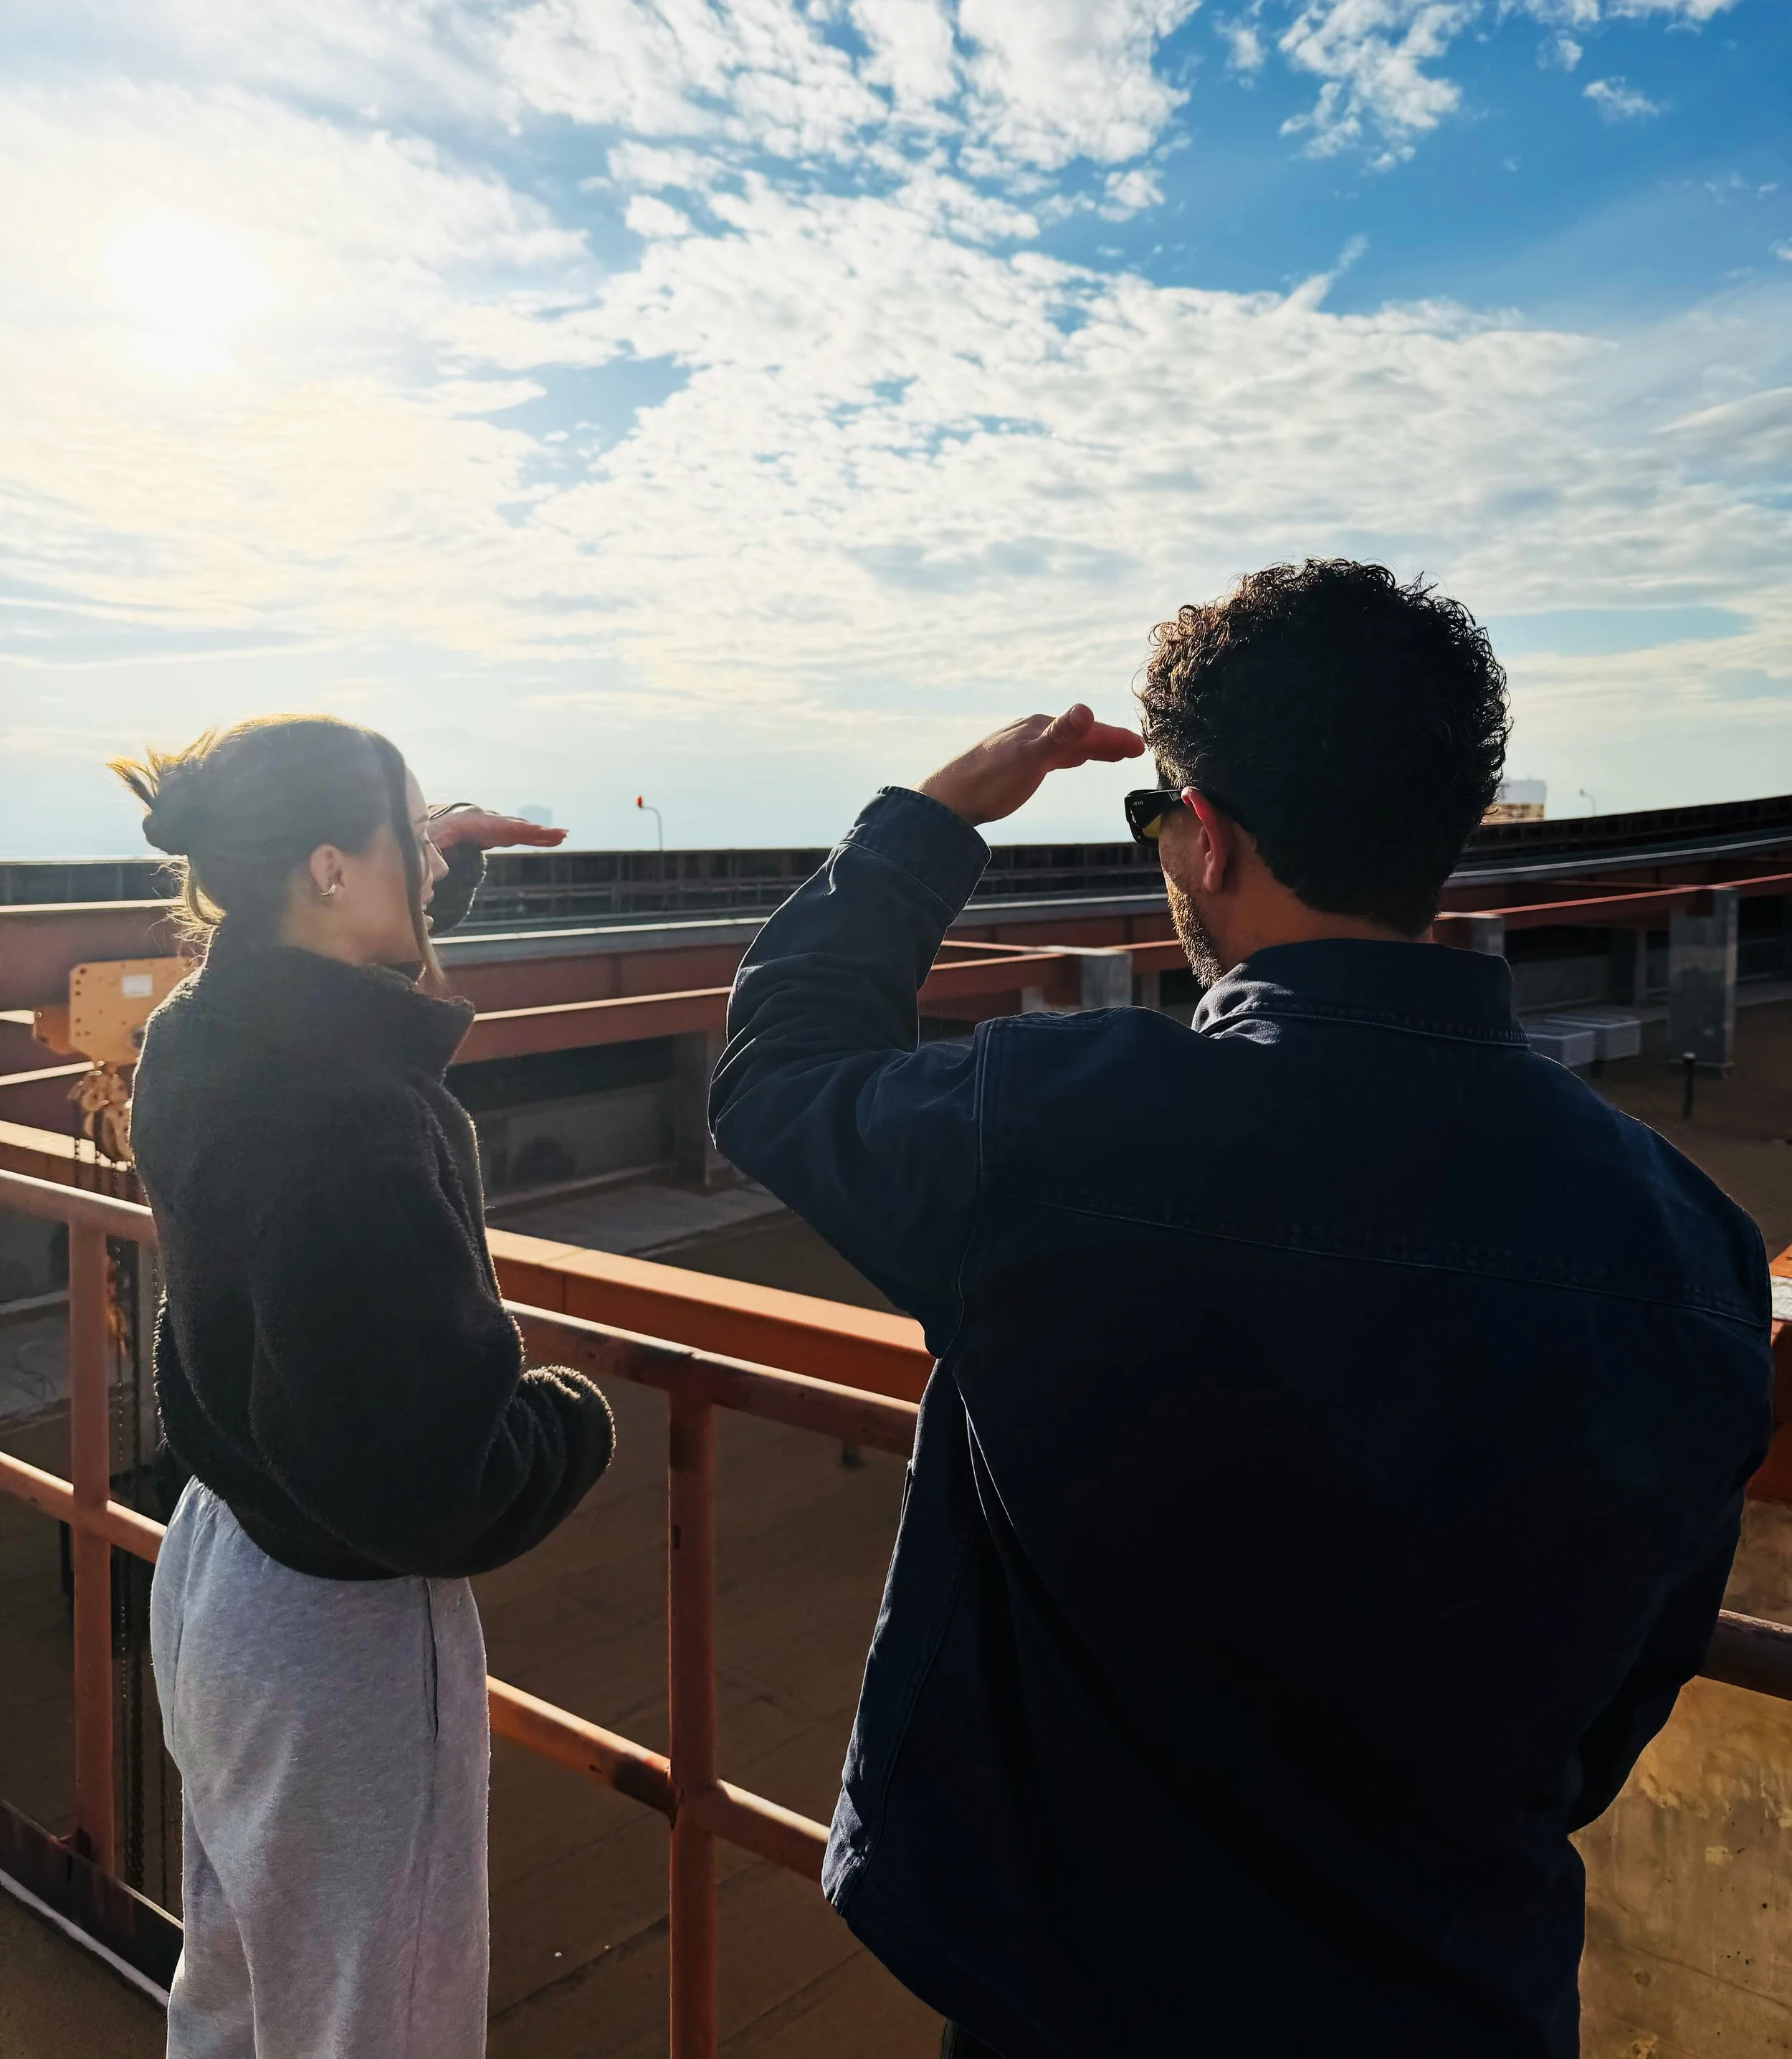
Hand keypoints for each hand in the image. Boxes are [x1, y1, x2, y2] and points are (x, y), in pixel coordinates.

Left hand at [429, 807, 567, 852]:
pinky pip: (518, 834)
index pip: (494, 827)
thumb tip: (439, 872)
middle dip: (534, 830)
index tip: (537, 832)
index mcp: (467, 824)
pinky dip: (534, 836)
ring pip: (518, 829)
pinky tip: (551, 840)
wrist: (428, 826)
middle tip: (559, 834)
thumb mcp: (424, 845)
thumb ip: (431, 856)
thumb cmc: (426, 837)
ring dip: (539, 833)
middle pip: (512, 826)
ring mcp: (491, 827)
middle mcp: (483, 822)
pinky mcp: (495, 834)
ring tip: (562, 836)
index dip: (517, 830)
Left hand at [918, 705, 1144, 828]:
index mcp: (1040, 727)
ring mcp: (1023, 745)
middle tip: (1136, 750)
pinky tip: (1071, 760)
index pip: (1087, 730)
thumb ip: (1060, 736)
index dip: (1115, 739)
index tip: (1140, 748)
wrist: (947, 801)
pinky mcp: (1014, 762)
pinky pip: (1052, 754)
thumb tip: (1086, 710)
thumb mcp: (1030, 758)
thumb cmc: (988, 782)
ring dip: (1092, 747)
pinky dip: (1070, 755)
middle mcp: (1032, 731)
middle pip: (1079, 734)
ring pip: (1066, 743)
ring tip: (1114, 754)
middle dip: (1108, 741)